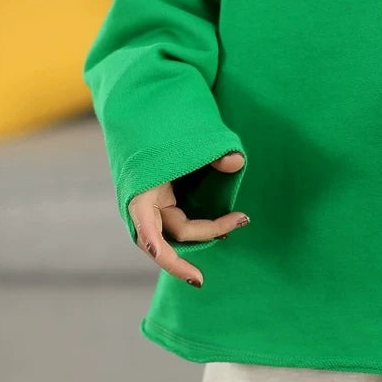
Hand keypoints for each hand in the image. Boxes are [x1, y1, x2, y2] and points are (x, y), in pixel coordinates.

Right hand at [128, 151, 248, 286]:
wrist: (144, 131)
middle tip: (241, 219)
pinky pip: (183, 225)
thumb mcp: (179, 145)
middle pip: (177, 232)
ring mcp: (155, 212)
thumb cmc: (158, 140)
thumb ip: (208, 152)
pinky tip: (222, 229)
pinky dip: (202, 227)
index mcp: (140, 197)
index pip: (145, 226)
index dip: (151, 239)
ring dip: (207, 232)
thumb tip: (237, 161)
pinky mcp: (164, 209)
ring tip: (236, 222)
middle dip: (208, 230)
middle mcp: (145, 210)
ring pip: (181, 233)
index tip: (155, 249)